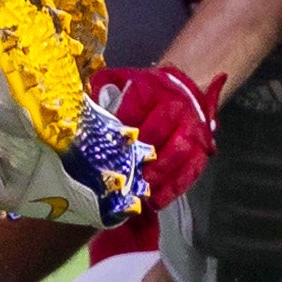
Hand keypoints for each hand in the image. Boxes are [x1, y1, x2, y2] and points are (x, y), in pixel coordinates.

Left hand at [97, 65, 224, 213]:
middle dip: (139, 154)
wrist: (187, 88)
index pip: (134, 108)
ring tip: (140, 193)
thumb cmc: (147, 91)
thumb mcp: (122, 80)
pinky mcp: (202, 149)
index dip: (120, 127)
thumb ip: (101, 90)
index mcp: (150, 89)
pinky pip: (191, 170)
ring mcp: (191, 129)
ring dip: (158, 175)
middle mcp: (174, 107)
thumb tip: (80, 111)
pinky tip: (157, 201)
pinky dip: (175, 188)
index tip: (104, 147)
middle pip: (158, 131)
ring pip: (178, 153)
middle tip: (122, 176)